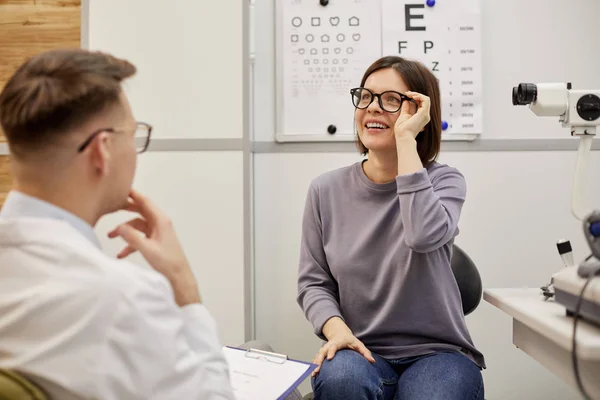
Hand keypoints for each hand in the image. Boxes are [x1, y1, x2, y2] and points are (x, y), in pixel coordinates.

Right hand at [108, 189, 200, 306]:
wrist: (178, 276)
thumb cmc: (167, 262)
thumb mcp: (147, 249)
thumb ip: (132, 237)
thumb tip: (119, 227)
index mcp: (160, 221)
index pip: (145, 202)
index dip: (133, 194)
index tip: (121, 188)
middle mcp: (159, 224)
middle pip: (140, 211)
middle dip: (126, 209)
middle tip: (112, 206)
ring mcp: (157, 233)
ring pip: (137, 226)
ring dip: (125, 231)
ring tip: (110, 236)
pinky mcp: (155, 242)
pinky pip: (140, 238)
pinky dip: (130, 244)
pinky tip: (121, 254)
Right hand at [312, 318, 374, 376]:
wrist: (339, 334)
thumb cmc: (350, 340)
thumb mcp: (358, 344)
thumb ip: (365, 352)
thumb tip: (372, 361)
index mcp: (338, 342)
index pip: (333, 346)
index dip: (331, 352)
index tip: (329, 358)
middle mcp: (329, 345)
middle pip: (322, 352)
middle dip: (319, 361)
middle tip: (317, 369)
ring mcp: (325, 349)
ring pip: (318, 356)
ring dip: (315, 364)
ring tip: (313, 373)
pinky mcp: (322, 353)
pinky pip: (317, 359)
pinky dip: (314, 365)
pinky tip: (313, 373)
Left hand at [394, 91, 430, 138]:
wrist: (403, 136)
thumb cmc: (402, 130)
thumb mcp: (404, 116)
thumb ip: (406, 108)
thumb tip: (406, 101)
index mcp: (421, 117)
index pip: (421, 104)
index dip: (415, 97)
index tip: (407, 95)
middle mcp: (425, 116)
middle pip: (424, 101)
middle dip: (416, 94)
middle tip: (407, 93)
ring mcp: (425, 115)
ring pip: (426, 99)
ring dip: (417, 94)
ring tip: (409, 94)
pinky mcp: (424, 113)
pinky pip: (425, 100)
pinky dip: (419, 96)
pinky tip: (412, 96)